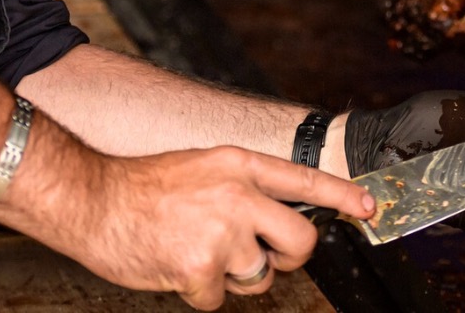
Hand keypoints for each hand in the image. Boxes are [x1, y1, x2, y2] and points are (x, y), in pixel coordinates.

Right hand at [37, 146, 373, 310]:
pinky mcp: (201, 269)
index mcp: (238, 164)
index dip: (342, 196)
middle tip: (262, 257)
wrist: (94, 198)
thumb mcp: (202, 168)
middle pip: (300, 241)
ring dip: (233, 276)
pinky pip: (219, 299)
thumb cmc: (143, 187)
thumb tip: (272, 219)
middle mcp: (238, 194)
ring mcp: (222, 232)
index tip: (370, 207)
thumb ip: (241, 188)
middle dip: (288, 259)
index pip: (304, 180)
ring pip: (259, 277)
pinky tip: (176, 266)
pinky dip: (199, 293)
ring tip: (197, 251)